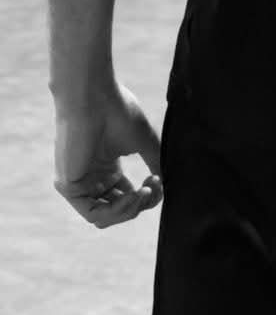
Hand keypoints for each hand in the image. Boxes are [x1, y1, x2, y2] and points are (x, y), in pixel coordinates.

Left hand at [53, 85, 162, 228]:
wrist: (94, 97)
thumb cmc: (118, 112)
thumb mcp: (143, 142)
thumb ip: (155, 163)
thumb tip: (169, 183)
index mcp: (106, 169)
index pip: (126, 198)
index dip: (147, 197)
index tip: (160, 180)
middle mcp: (92, 179)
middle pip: (117, 211)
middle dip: (139, 205)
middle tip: (152, 189)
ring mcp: (79, 184)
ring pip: (105, 217)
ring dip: (129, 210)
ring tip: (143, 193)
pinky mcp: (68, 186)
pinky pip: (93, 213)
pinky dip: (116, 211)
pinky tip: (132, 196)